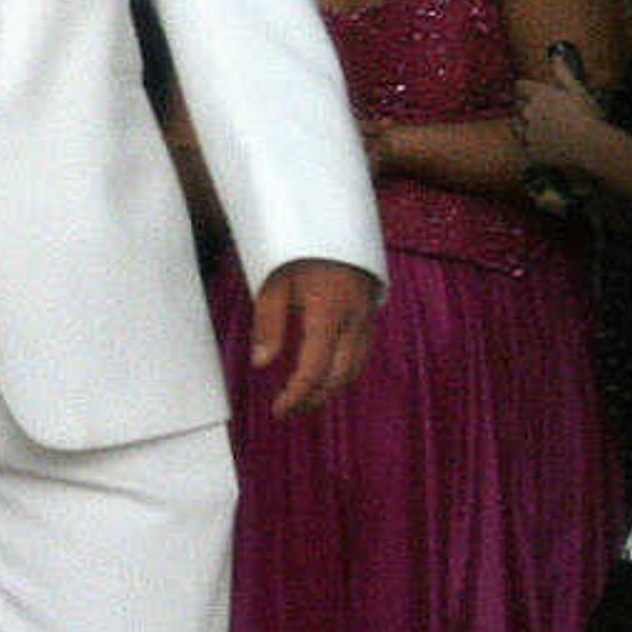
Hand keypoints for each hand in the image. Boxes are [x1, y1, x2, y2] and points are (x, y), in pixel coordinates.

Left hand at [247, 257, 378, 418]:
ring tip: (304, 397)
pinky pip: (361, 353)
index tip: (280, 409)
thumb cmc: (299, 251)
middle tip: (289, 409)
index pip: (315, 368)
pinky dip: (343, 371)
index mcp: (329, 310)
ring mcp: (367, 317)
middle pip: (339, 376)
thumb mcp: (274, 281)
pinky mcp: (370, 314)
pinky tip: (323, 374)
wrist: (332, 222)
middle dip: (314, 398)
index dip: (297, 395)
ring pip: (355, 368)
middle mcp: (354, 318)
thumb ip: (268, 323)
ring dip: (330, 389)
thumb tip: (261, 362)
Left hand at [511, 59, 601, 172]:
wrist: (592, 145)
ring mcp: (528, 132)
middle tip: (543, 118)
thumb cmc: (588, 116)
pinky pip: (524, 147)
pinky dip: (531, 147)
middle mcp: (529, 112)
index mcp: (539, 94)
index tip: (529, 95)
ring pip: (516, 127)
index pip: (519, 87)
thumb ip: (563, 73)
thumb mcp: (578, 90)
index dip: (524, 91)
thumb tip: (556, 55)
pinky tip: (546, 147)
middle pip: (517, 107)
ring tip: (543, 132)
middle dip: (526, 110)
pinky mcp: (529, 151)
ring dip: (524, 127)